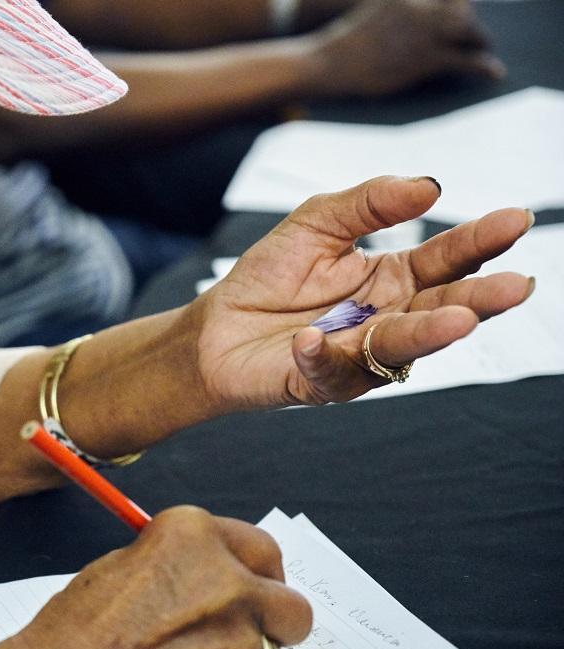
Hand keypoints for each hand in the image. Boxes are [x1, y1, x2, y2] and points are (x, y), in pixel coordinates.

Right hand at [0, 506, 310, 648]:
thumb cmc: (79, 627)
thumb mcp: (129, 563)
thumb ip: (183, 562)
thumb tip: (214, 575)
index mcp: (193, 533)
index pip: (261, 547)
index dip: (256, 572)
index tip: (250, 585)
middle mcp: (226, 577)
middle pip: (290, 603)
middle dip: (274, 618)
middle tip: (247, 629)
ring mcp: (237, 634)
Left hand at [192, 176, 532, 409]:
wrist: (214, 327)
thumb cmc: (269, 277)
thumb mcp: (315, 224)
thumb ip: (368, 204)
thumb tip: (429, 185)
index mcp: (393, 279)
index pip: (445, 260)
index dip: (479, 242)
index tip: (515, 220)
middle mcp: (387, 320)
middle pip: (441, 309)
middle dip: (478, 299)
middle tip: (515, 286)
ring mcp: (358, 356)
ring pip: (400, 348)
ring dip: (427, 334)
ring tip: (459, 319)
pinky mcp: (320, 383)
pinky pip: (327, 371)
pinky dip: (319, 355)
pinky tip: (307, 337)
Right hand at [312, 0, 504, 95]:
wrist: (327, 62)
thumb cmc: (343, 44)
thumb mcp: (371, 12)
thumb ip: (395, 10)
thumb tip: (405, 20)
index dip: (459, 3)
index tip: (464, 10)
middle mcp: (421, 8)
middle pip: (462, 9)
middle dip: (470, 23)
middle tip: (475, 35)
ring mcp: (424, 32)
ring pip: (469, 30)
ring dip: (482, 40)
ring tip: (486, 49)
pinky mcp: (425, 58)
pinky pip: (465, 59)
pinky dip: (484, 65)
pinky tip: (494, 71)